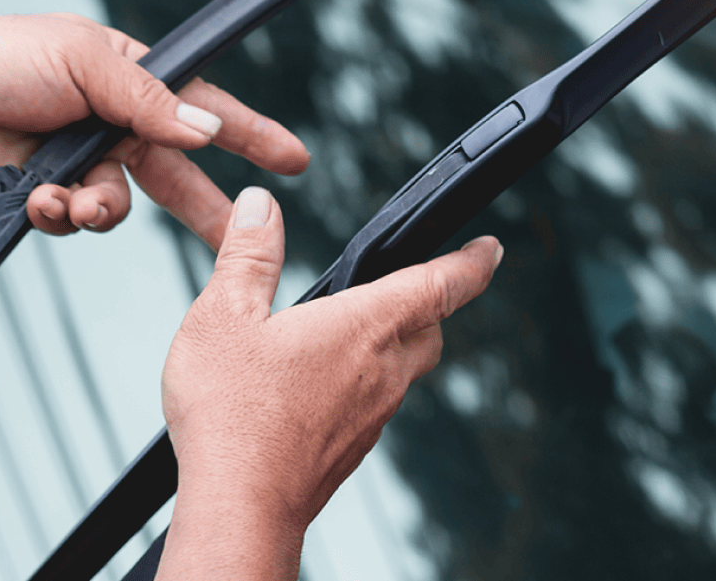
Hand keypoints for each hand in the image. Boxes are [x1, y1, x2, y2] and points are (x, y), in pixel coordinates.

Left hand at [0, 14, 308, 248]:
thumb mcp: (84, 60)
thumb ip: (149, 100)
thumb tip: (203, 133)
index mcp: (130, 79)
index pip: (204, 108)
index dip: (249, 134)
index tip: (294, 158)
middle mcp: (114, 123)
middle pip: (179, 173)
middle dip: (209, 209)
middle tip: (241, 240)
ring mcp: (83, 162)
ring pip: (124, 206)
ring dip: (103, 208)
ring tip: (71, 200)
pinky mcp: (51, 195)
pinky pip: (79, 219)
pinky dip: (63, 215)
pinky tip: (37, 199)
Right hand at [157, 187, 500, 580]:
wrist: (240, 509)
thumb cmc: (234, 416)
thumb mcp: (224, 316)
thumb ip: (248, 256)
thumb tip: (259, 207)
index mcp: (366, 326)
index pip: (441, 283)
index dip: (472, 262)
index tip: (491, 250)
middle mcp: (383, 371)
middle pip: (430, 329)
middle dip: (430, 304)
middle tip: (414, 287)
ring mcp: (373, 415)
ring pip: (403, 370)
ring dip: (390, 346)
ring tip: (348, 334)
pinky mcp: (353, 448)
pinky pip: (375, 405)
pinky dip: (362, 384)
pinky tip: (318, 387)